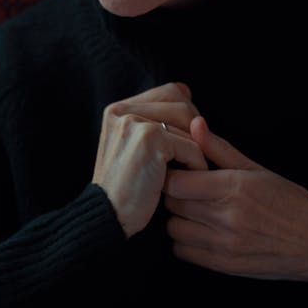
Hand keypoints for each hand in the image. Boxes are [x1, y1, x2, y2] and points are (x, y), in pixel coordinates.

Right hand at [92, 82, 207, 237]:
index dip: (187, 114)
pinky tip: (190, 181)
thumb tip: (185, 89)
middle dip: (196, 131)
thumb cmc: (127, 188)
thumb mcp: (135, 148)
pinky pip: (191, 145)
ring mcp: (134, 121)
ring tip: (192, 170)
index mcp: (117, 109)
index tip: (187, 140)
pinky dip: (197, 165)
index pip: (169, 91)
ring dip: (198, 149)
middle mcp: (122, 110)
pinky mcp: (149, 138)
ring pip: (189, 123)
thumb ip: (156, 120)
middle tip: (192, 158)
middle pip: (182, 103)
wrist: (109, 217)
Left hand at [164, 116, 307, 280]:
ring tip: (194, 213)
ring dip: (179, 220)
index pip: (176, 182)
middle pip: (172, 204)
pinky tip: (200, 232)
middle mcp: (225, 216)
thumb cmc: (289, 201)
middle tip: (187, 191)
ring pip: (174, 229)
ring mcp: (223, 244)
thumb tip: (195, 124)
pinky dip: (185, 242)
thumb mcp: (257, 169)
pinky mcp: (224, 265)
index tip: (180, 173)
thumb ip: (220, 148)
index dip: (173, 175)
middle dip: (175, 195)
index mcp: (233, 187)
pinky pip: (183, 252)